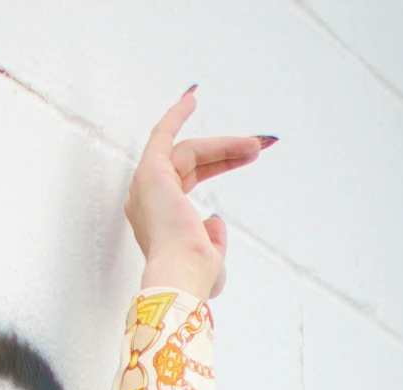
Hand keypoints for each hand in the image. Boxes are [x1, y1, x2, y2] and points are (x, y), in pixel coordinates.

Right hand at [125, 89, 274, 300]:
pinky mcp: (151, 172)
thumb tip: (215, 221)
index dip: (217, 165)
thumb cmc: (192, 277)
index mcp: (158, 220)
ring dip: (222, 145)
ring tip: (254, 146)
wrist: (181, 276)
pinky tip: (192, 98)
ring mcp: (146, 185)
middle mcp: (147, 200)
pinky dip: (176, 115)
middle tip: (256, 150)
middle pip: (191, 163)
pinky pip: (162, 134)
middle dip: (225, 154)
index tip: (240, 156)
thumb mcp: (211, 260)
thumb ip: (213, 241)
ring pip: (188, 152)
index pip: (189, 181)